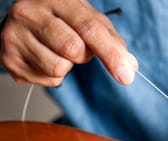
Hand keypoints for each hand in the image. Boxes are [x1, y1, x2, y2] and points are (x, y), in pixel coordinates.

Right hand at [0, 0, 136, 85]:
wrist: (25, 21)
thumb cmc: (62, 20)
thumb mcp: (89, 21)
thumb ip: (112, 42)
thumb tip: (130, 67)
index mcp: (56, 0)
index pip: (89, 28)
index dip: (111, 54)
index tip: (126, 75)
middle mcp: (29, 13)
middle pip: (73, 50)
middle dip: (83, 56)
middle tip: (75, 46)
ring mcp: (14, 35)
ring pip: (58, 68)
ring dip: (67, 67)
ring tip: (57, 51)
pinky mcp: (9, 58)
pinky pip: (47, 80)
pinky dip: (53, 76)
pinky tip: (44, 58)